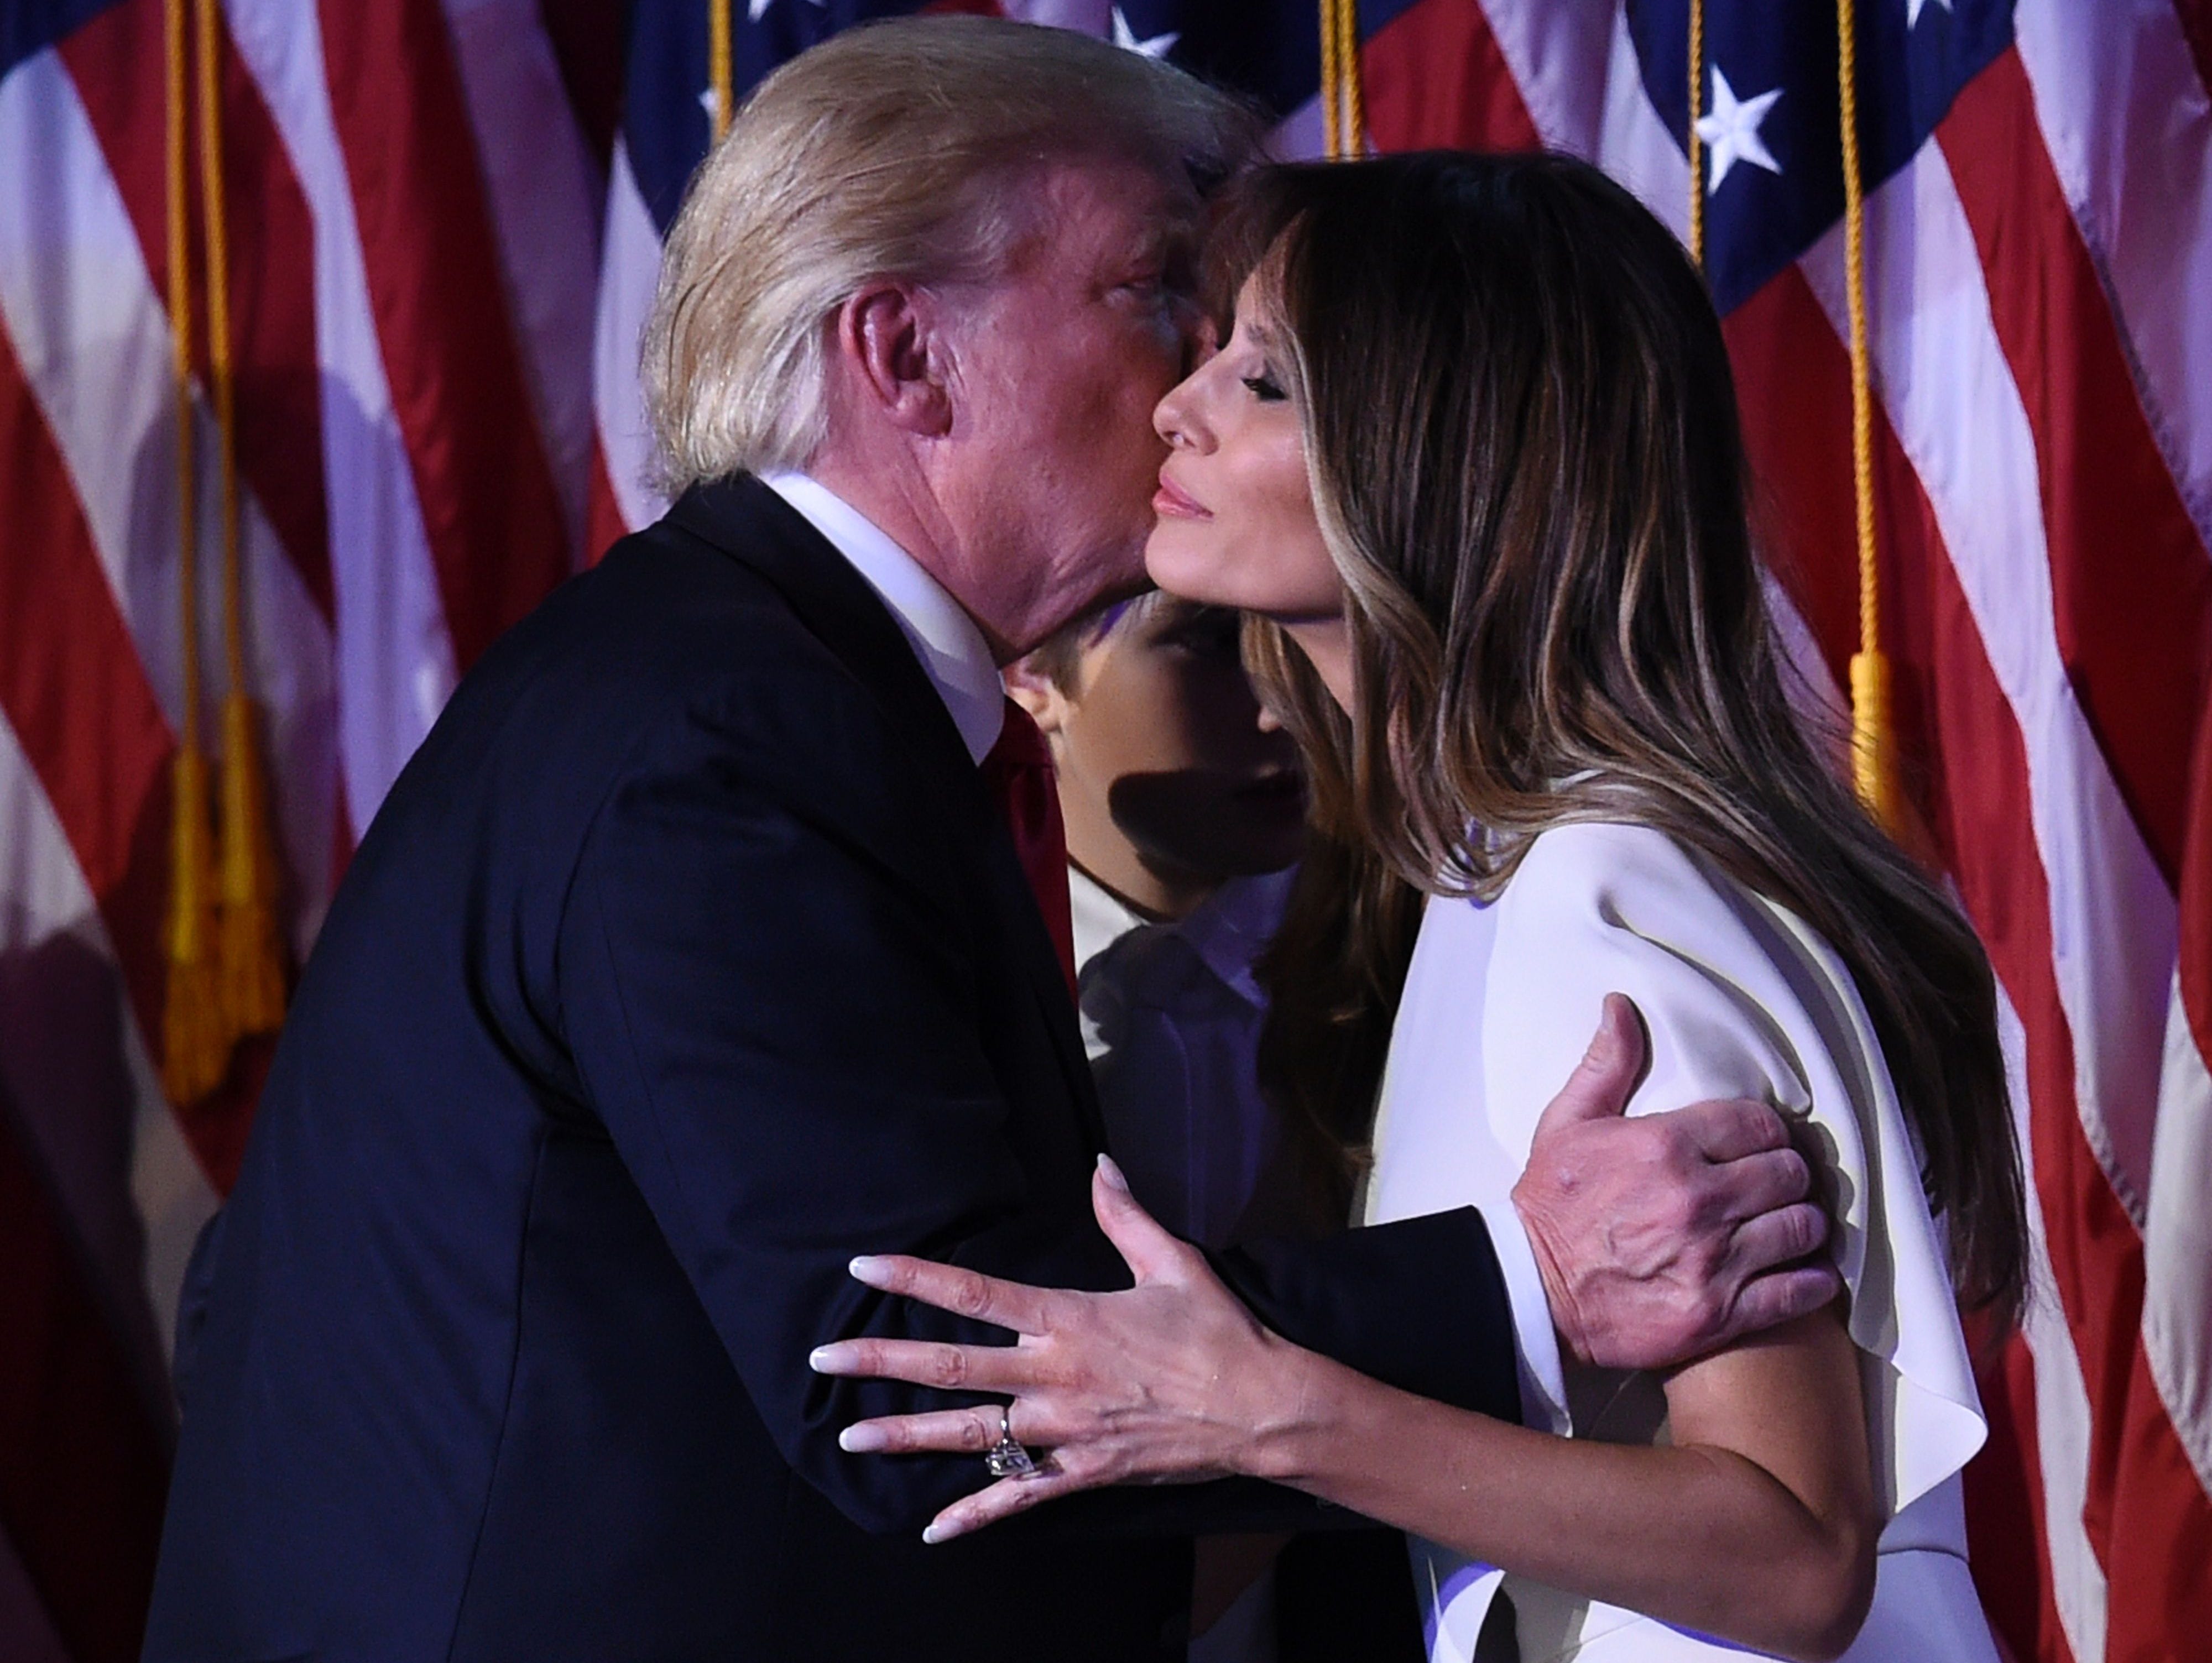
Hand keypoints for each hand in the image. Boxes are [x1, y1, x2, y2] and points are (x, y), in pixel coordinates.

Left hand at [809, 1157, 1306, 1542]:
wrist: (1261, 1408)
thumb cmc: (1219, 1332)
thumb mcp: (1172, 1262)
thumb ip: (1125, 1215)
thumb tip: (1101, 1165)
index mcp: (1069, 1319)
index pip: (975, 1294)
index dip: (915, 1280)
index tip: (865, 1270)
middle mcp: (1055, 1374)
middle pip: (951, 1367)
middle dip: (881, 1363)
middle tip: (824, 1360)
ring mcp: (1066, 1428)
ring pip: (971, 1434)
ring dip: (906, 1437)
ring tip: (850, 1438)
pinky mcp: (1085, 1471)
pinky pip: (1019, 1496)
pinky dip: (975, 1514)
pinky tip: (933, 1528)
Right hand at [1511, 994, 1840, 1371]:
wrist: (1530, 1292)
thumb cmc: (1550, 1206)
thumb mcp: (1568, 1124)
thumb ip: (1606, 1064)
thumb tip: (1621, 1006)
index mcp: (1664, 1146)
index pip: (1758, 1123)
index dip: (1766, 1131)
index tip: (1761, 1143)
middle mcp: (1696, 1199)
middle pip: (1788, 1173)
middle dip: (1788, 1175)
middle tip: (1777, 1183)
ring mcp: (1712, 1259)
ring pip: (1801, 1227)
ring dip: (1802, 1224)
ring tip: (1790, 1225)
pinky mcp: (1719, 1312)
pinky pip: (1797, 1290)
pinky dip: (1811, 1281)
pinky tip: (1805, 1271)